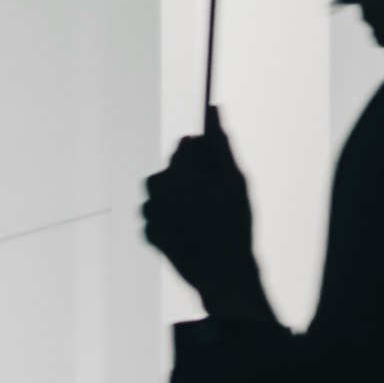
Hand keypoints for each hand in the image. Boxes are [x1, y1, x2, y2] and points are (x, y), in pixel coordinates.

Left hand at [141, 113, 266, 317]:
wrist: (223, 274)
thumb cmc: (234, 223)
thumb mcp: (235, 178)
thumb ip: (220, 141)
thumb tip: (213, 108)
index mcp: (177, 169)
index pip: (186, 145)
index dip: (205, 158)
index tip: (218, 175)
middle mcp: (157, 187)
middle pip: (171, 168)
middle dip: (189, 176)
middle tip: (213, 197)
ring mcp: (150, 213)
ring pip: (162, 191)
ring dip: (177, 197)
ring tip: (202, 216)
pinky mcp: (148, 234)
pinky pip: (157, 216)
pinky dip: (169, 220)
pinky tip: (190, 231)